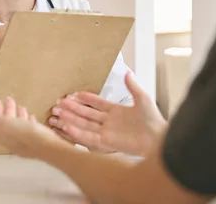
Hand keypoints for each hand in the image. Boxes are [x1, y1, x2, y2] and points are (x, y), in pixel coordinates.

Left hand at [0, 97, 69, 158]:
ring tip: (20, 106)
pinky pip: (28, 128)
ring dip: (17, 114)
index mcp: (3, 136)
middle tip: (9, 98)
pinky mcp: (35, 139)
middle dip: (6, 111)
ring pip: (17, 125)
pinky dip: (27, 120)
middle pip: (6, 123)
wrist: (47, 146)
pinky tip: (30, 116)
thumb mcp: (5, 123)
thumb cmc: (25, 134)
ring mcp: (23, 140)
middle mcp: (11, 139)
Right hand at [50, 72, 165, 156]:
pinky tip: (67, 127)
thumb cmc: (153, 120)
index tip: (72, 94)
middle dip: (71, 109)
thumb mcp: (142, 98)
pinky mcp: (107, 142)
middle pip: (85, 114)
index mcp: (116, 111)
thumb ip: (132, 86)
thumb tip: (127, 72)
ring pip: (84, 125)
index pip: (96, 103)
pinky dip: (78, 133)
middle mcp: (108, 122)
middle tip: (57, 104)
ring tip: (56, 115)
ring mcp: (107, 132)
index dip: (84, 98)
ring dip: (70, 120)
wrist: (159, 138)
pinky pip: (89, 137)